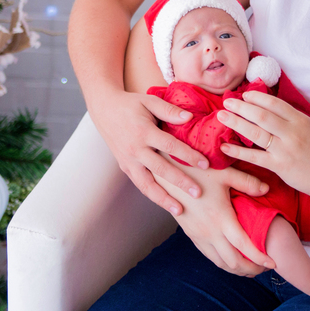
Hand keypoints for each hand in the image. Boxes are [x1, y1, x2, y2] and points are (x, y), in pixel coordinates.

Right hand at [91, 89, 213, 215]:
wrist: (104, 110)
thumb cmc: (130, 104)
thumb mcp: (149, 101)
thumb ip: (169, 110)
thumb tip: (190, 118)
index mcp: (143, 132)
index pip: (170, 146)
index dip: (189, 156)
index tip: (205, 164)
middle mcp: (135, 150)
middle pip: (161, 169)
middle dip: (181, 182)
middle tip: (198, 193)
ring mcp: (128, 161)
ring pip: (147, 184)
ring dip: (163, 199)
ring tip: (180, 210)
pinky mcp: (125, 167)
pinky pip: (140, 184)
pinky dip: (152, 195)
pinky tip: (165, 203)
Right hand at [153, 164, 274, 275]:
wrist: (166, 174)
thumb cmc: (197, 171)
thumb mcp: (225, 173)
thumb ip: (247, 182)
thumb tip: (267, 188)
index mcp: (221, 218)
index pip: (245, 246)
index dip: (260, 258)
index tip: (273, 263)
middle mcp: (209, 232)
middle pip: (234, 262)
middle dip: (252, 268)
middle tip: (265, 267)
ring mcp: (199, 235)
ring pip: (220, 263)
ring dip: (237, 269)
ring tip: (251, 267)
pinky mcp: (191, 235)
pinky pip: (209, 256)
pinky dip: (224, 263)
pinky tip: (231, 258)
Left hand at [218, 90, 309, 195]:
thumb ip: (293, 118)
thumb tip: (272, 107)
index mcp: (301, 121)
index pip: (275, 104)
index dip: (257, 97)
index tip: (245, 94)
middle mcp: (292, 133)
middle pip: (261, 115)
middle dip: (241, 107)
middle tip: (226, 102)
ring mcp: (285, 150)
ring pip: (256, 133)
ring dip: (236, 123)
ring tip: (221, 116)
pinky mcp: (280, 166)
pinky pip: (255, 157)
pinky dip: (238, 151)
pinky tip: (224, 147)